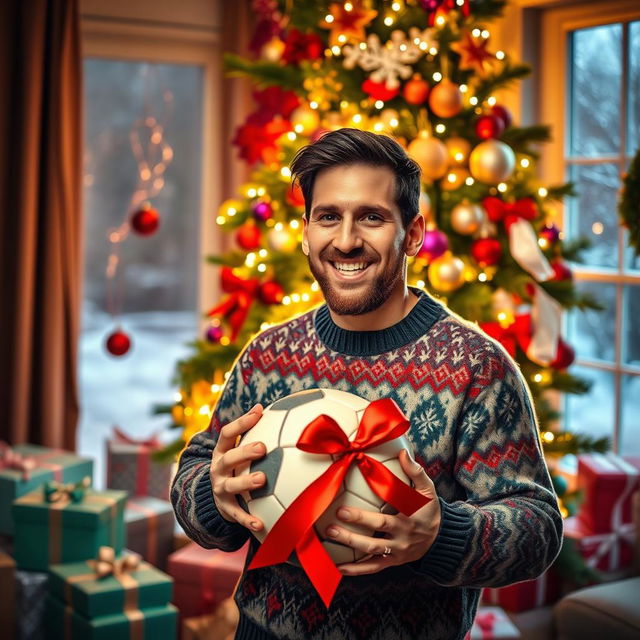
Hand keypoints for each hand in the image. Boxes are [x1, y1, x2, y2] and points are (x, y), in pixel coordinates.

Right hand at [210, 404, 266, 531]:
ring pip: (230, 486)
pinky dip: (248, 520)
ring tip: (261, 479)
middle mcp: (218, 468)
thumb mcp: (235, 448)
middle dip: (244, 452)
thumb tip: (262, 405)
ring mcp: (220, 489)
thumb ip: (247, 431)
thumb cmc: (233, 466)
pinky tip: (262, 523)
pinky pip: (236, 514)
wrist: (211, 496)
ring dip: (245, 482)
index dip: (242, 422)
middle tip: (262, 447)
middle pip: (228, 458)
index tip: (259, 412)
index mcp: (222, 451)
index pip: (228, 433)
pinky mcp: (225, 508)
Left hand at [326, 450, 440, 574]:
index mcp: (408, 519)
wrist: (441, 539)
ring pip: (371, 552)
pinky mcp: (392, 562)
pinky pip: (372, 567)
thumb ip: (416, 471)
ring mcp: (396, 553)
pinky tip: (338, 567)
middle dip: (353, 530)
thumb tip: (402, 452)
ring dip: (350, 546)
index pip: (386, 517)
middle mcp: (402, 538)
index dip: (365, 516)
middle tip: (333, 522)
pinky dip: (356, 570)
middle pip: (375, 536)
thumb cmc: (429, 510)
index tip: (344, 508)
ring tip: (330, 538)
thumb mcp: (428, 490)